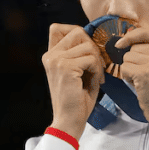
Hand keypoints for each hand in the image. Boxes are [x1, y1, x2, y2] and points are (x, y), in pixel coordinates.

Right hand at [41, 23, 104, 140]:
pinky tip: (96, 81)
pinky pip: (90, 58)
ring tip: (96, 75)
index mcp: (50, 56)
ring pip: (87, 45)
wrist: (69, 121)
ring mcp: (56, 60)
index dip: (76, 32)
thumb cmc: (77, 99)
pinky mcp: (65, 67)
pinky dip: (98, 69)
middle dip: (92, 45)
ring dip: (97, 60)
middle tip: (97, 64)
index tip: (87, 48)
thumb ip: (80, 53)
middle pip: (77, 32)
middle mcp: (50, 56)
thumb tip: (95, 37)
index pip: (57, 28)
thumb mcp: (77, 71)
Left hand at [115, 26, 148, 122]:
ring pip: (128, 57)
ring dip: (130, 70)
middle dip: (134, 61)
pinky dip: (127, 78)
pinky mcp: (145, 73)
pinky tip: (138, 86)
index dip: (131, 36)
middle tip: (146, 76)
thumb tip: (128, 36)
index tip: (121, 43)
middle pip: (135, 46)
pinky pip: (124, 68)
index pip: (147, 32)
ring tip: (143, 81)